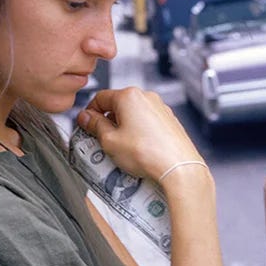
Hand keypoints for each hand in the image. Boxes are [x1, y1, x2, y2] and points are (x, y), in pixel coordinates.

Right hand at [76, 87, 202, 180]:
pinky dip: (139, 133)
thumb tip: (86, 118)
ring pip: (133, 115)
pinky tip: (138, 151)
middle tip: (101, 141)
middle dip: (107, 122)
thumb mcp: (110, 141)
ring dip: (123, 128)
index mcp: (129, 96)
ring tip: (120, 150)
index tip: (86, 126)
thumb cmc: (147, 154)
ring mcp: (161, 109)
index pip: (100, 98)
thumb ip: (95, 126)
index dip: (89, 113)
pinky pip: (148, 123)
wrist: (178, 168)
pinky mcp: (170, 122)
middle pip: (118, 105)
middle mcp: (147, 98)